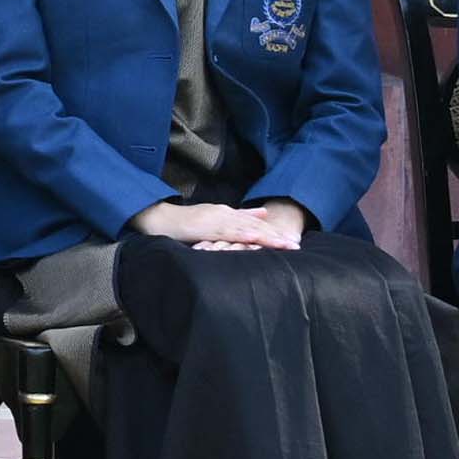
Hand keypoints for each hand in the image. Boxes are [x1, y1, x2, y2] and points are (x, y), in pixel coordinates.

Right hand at [142, 198, 307, 252]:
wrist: (161, 218)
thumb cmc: (186, 222)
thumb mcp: (216, 216)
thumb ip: (239, 214)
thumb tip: (263, 211)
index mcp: (228, 213)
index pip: (256, 224)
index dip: (275, 232)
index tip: (292, 241)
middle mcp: (226, 214)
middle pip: (256, 226)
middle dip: (277, 236)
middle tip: (297, 246)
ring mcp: (217, 220)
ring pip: (247, 229)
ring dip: (267, 237)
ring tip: (285, 245)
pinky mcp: (207, 227)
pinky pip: (229, 232)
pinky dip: (244, 235)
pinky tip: (257, 239)